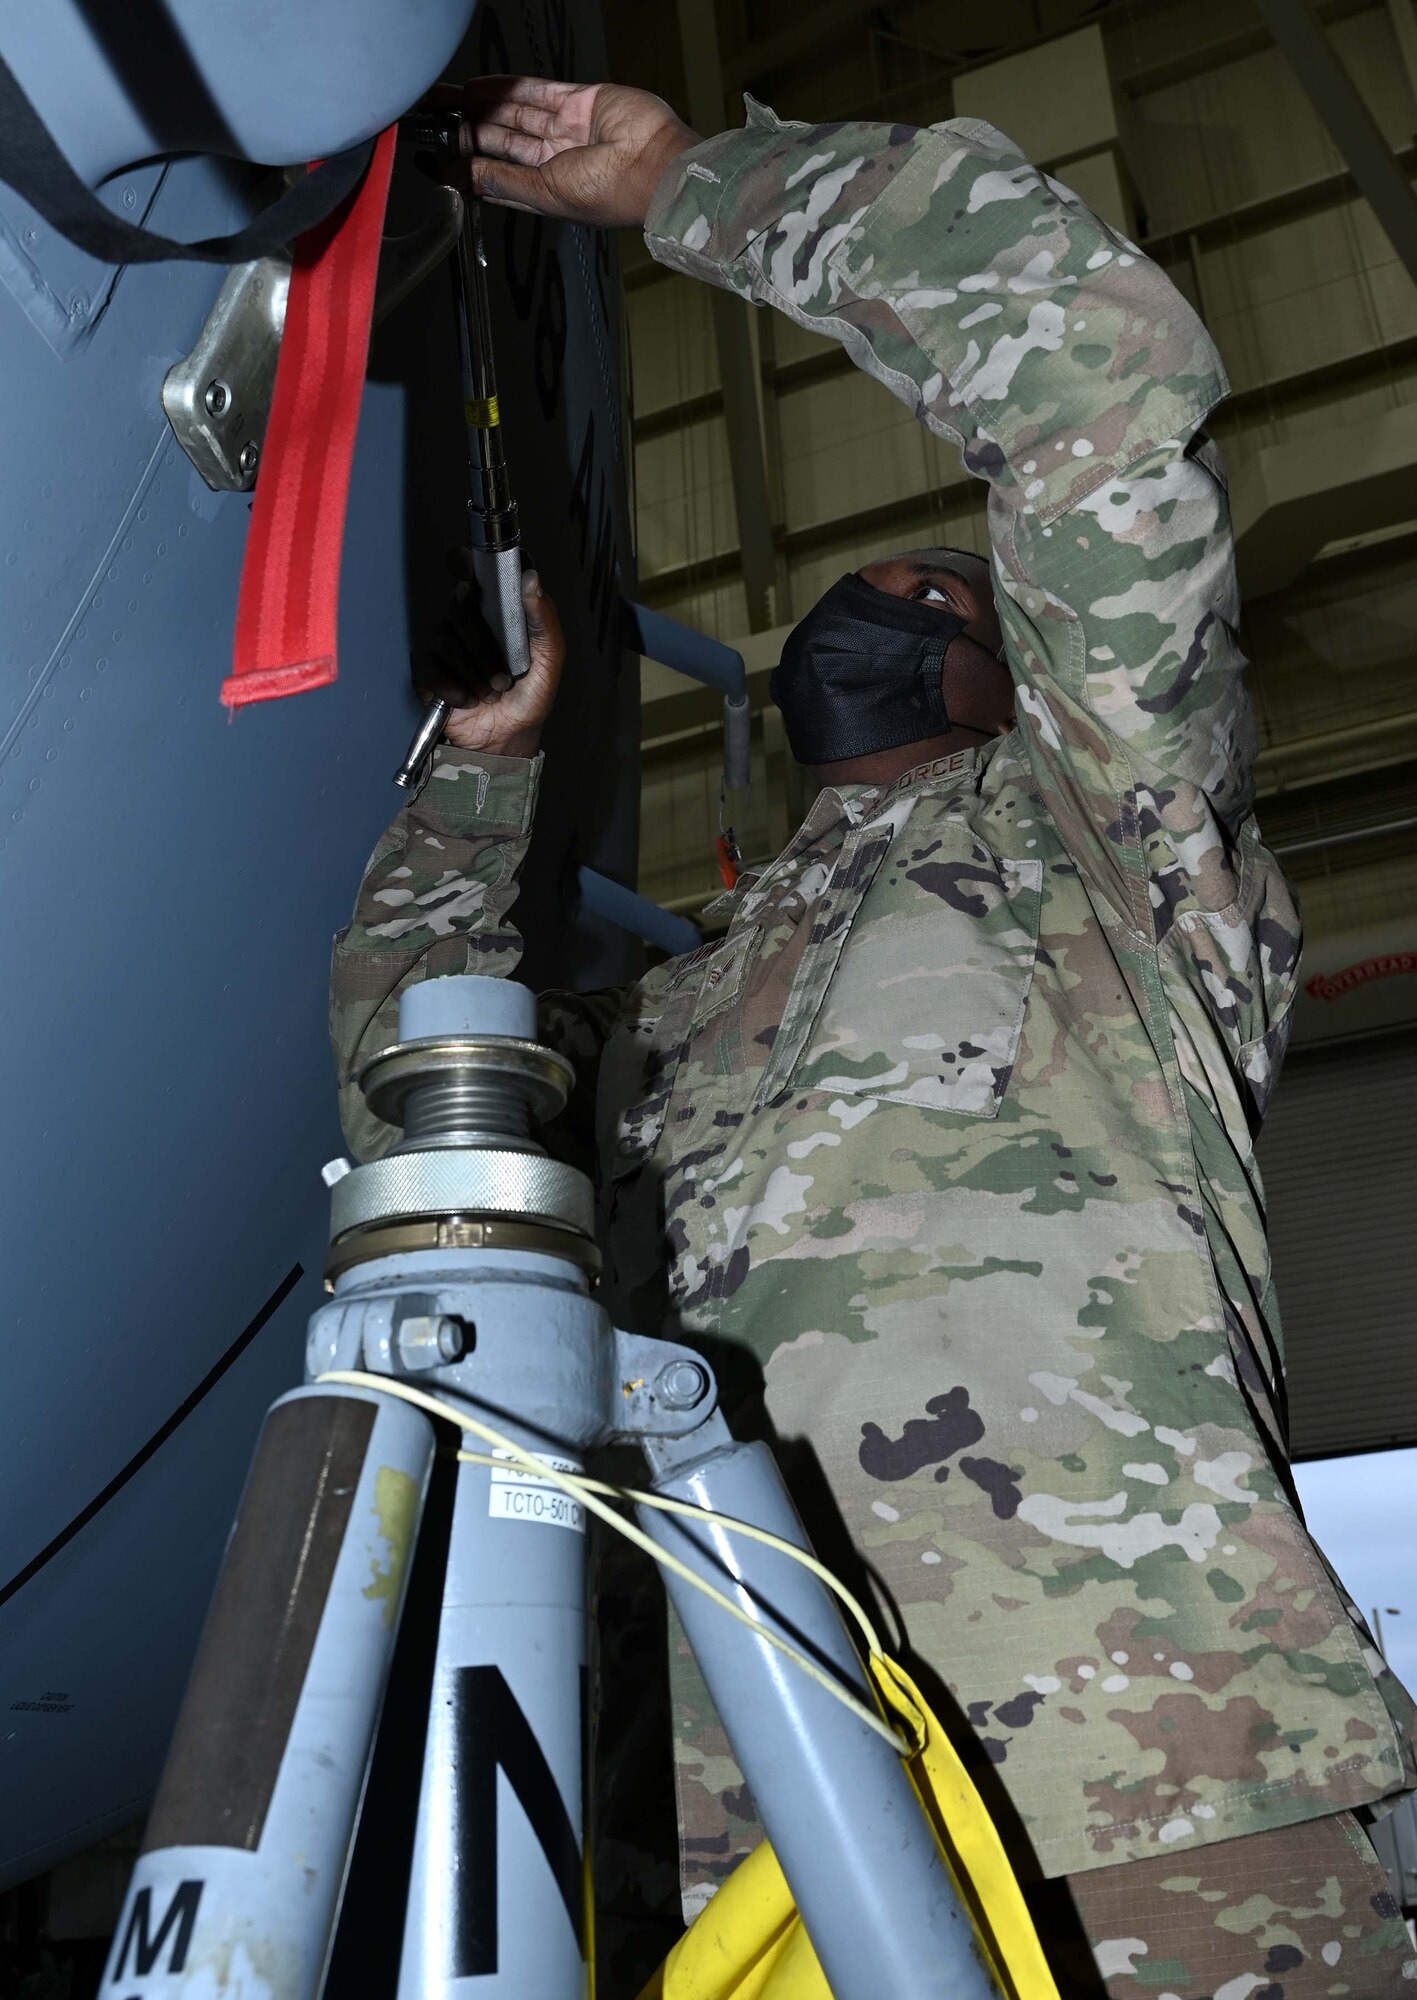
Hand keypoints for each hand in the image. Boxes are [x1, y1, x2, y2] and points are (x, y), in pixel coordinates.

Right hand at [413, 552, 563, 758]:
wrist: (509, 737)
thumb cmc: (530, 694)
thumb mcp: (550, 659)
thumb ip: (544, 619)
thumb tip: (531, 578)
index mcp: (493, 609)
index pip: (469, 567)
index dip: (464, 562)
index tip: (471, 572)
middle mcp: (464, 618)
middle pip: (458, 606)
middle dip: (484, 647)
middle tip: (504, 678)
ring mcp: (441, 642)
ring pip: (445, 638)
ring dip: (473, 673)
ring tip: (489, 693)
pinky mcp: (425, 668)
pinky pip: (430, 667)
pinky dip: (452, 688)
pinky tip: (466, 699)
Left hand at [453, 77, 700, 227]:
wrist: (656, 164)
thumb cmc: (612, 193)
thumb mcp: (546, 193)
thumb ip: (504, 182)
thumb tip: (465, 178)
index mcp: (550, 193)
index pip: (502, 180)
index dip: (473, 169)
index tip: (443, 161)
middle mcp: (558, 161)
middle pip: (505, 143)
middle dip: (472, 132)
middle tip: (438, 122)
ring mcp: (569, 130)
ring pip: (517, 115)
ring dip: (484, 107)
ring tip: (448, 101)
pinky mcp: (580, 102)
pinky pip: (538, 91)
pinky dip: (508, 87)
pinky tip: (479, 86)